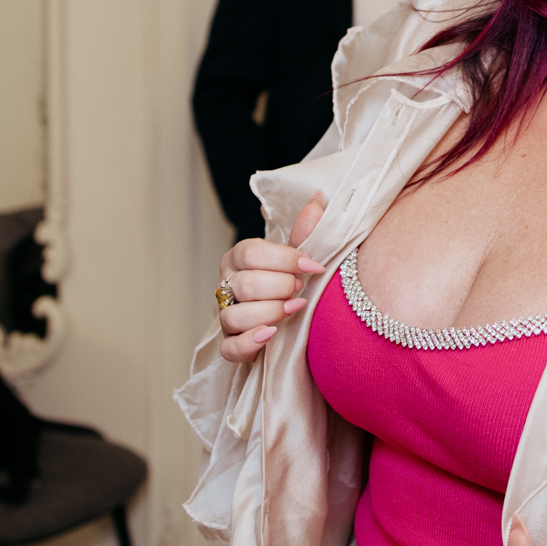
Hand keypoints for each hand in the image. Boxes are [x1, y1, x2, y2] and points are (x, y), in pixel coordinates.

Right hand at [217, 192, 326, 363]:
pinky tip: (272, 334)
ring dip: (268, 313)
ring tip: (294, 309)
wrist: (294, 319)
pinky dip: (249, 343)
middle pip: (245, 284)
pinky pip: (229, 349)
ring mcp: (226, 316)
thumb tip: (320, 197)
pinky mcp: (230, 345)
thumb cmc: (292, 280)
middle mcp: (227, 285)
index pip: (251, 252)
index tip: (314, 266)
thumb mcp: (299, 255)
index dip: (284, 259)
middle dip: (278, 286)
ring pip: (234, 316)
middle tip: (301, 288)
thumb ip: (306, 230)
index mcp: (239, 258)